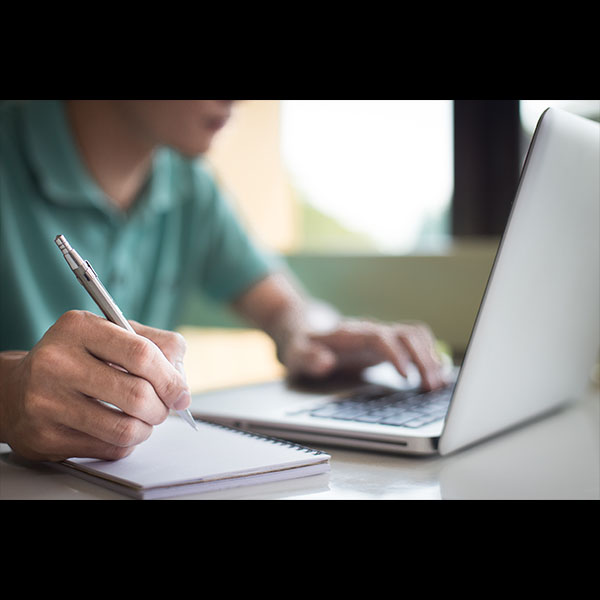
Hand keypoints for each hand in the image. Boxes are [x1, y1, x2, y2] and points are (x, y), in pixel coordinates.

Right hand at [0, 310, 190, 461]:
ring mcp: (46, 401)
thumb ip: (157, 346)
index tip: (181, 392)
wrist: (18, 389)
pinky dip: (125, 443)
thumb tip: (181, 383)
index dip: (171, 378)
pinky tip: (117, 429)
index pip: (142, 354)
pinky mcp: (44, 436)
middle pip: (137, 394)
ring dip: (146, 429)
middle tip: (163, 408)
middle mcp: (57, 362)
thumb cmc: (77, 359)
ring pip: (124, 428)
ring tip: (143, 420)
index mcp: (79, 328)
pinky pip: (108, 449)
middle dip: (162, 408)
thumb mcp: (113, 334)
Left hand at [279, 319, 447, 390]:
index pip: (380, 337)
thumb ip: (308, 357)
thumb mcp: (295, 353)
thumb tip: (325, 362)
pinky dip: (430, 355)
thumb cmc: (301, 345)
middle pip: (405, 334)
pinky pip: (416, 343)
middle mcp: (371, 330)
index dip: (396, 354)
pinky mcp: (388, 345)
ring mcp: (382, 336)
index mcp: (351, 333)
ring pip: (415, 336)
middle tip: (431, 386)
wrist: (304, 331)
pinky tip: (439, 375)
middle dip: (422, 358)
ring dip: (430, 357)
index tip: (406, 376)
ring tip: (439, 384)